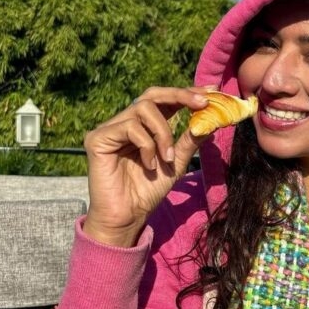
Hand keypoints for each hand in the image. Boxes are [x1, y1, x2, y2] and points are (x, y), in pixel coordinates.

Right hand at [82, 86, 212, 246]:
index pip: (164, 100)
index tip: (211, 92)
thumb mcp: (177, 162)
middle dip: (180, 95)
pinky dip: (146, 145)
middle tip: (202, 103)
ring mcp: (110, 129)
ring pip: (143, 109)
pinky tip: (149, 166)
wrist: (129, 216)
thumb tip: (211, 120)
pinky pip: (129, 127)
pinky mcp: (97, 139)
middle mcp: (126, 122)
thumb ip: (190, 140)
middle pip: (152, 94)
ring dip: (163, 133)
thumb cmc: (149, 190)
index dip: (186, 93)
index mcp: (145, 127)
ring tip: (168, 158)